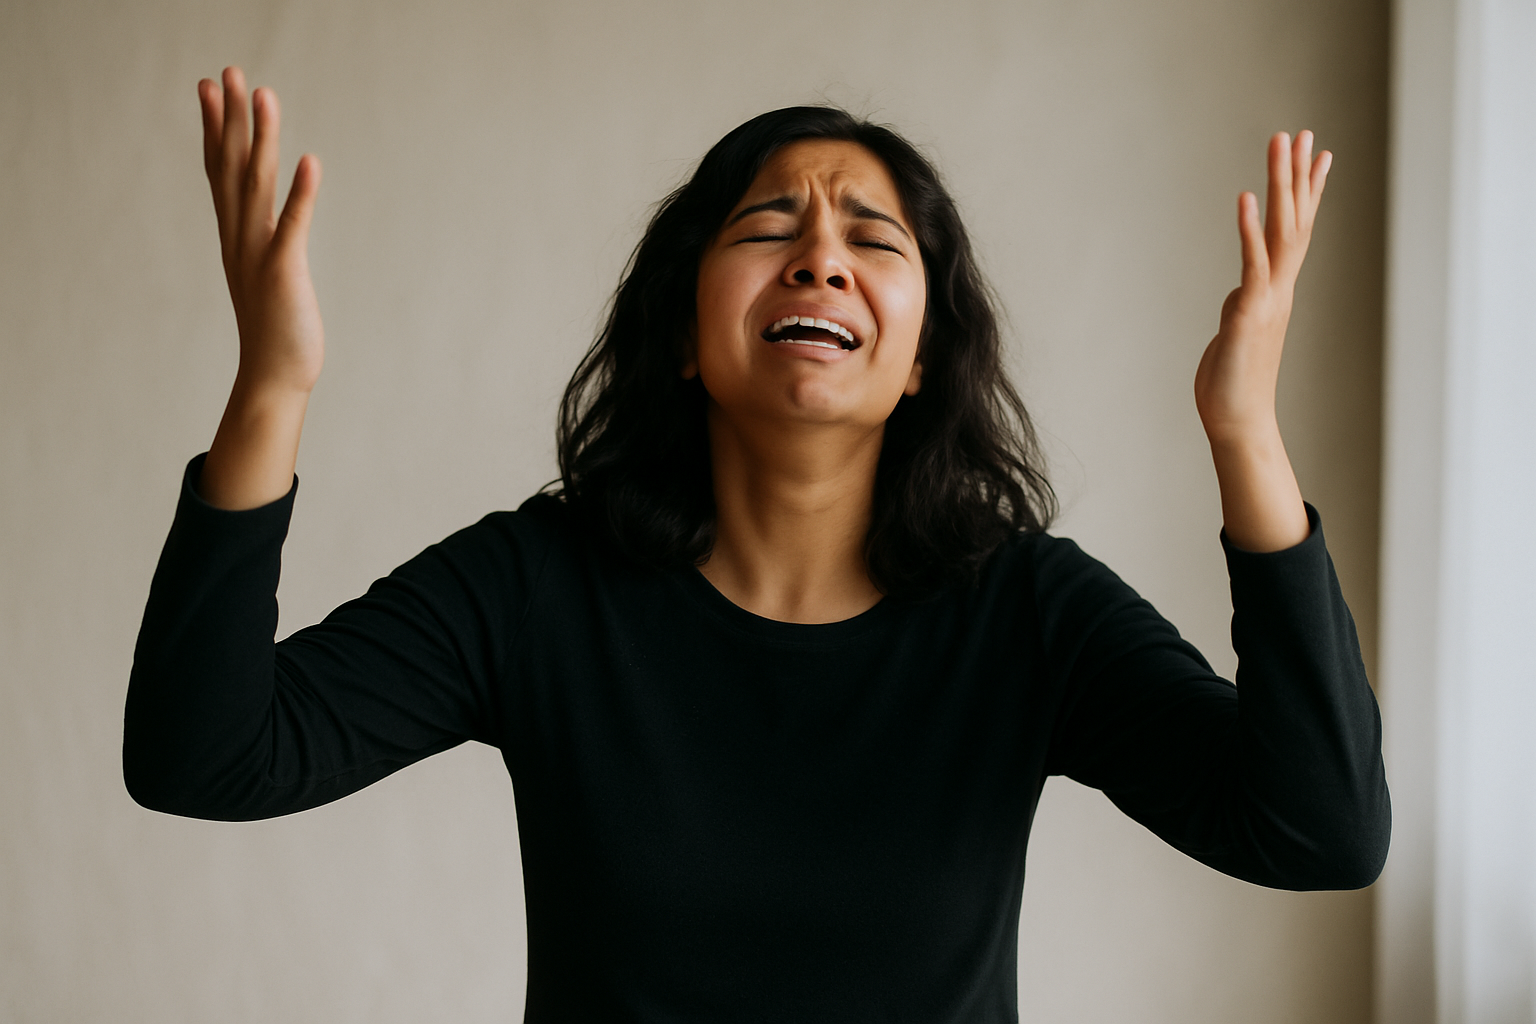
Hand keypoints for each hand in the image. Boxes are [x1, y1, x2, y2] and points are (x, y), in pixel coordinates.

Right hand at [199, 67, 323, 396]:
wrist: (273, 380)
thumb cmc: (276, 332)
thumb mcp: (265, 276)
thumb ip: (265, 245)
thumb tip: (269, 221)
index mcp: (236, 238)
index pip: (221, 173)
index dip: (216, 129)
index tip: (209, 88)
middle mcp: (241, 240)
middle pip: (231, 168)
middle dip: (230, 118)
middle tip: (225, 71)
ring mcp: (259, 255)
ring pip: (257, 186)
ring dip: (262, 139)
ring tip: (263, 94)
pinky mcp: (284, 273)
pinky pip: (292, 227)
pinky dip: (301, 194)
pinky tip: (310, 161)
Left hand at [1194, 131, 1329, 444]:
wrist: (1238, 422)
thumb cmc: (1233, 384)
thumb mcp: (1237, 332)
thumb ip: (1242, 306)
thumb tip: (1241, 292)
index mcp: (1275, 291)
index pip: (1297, 231)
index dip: (1307, 192)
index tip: (1317, 154)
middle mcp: (1278, 289)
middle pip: (1295, 221)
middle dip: (1297, 175)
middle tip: (1302, 132)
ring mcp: (1267, 298)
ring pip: (1281, 231)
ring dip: (1280, 185)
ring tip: (1281, 143)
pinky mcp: (1248, 312)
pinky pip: (1251, 263)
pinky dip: (1249, 228)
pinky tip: (1246, 197)